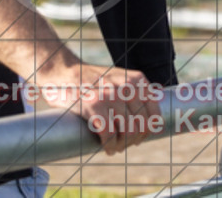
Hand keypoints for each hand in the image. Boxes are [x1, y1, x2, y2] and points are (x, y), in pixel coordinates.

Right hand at [37, 63, 162, 154]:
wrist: (64, 73)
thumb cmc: (94, 82)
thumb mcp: (121, 79)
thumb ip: (137, 94)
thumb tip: (156, 123)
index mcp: (137, 80)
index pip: (154, 113)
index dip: (148, 130)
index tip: (139, 138)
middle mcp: (127, 86)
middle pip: (141, 125)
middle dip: (134, 140)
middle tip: (123, 145)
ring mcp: (111, 95)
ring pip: (128, 132)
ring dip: (122, 146)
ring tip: (114, 147)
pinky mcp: (94, 106)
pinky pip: (110, 135)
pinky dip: (109, 146)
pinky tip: (107, 148)